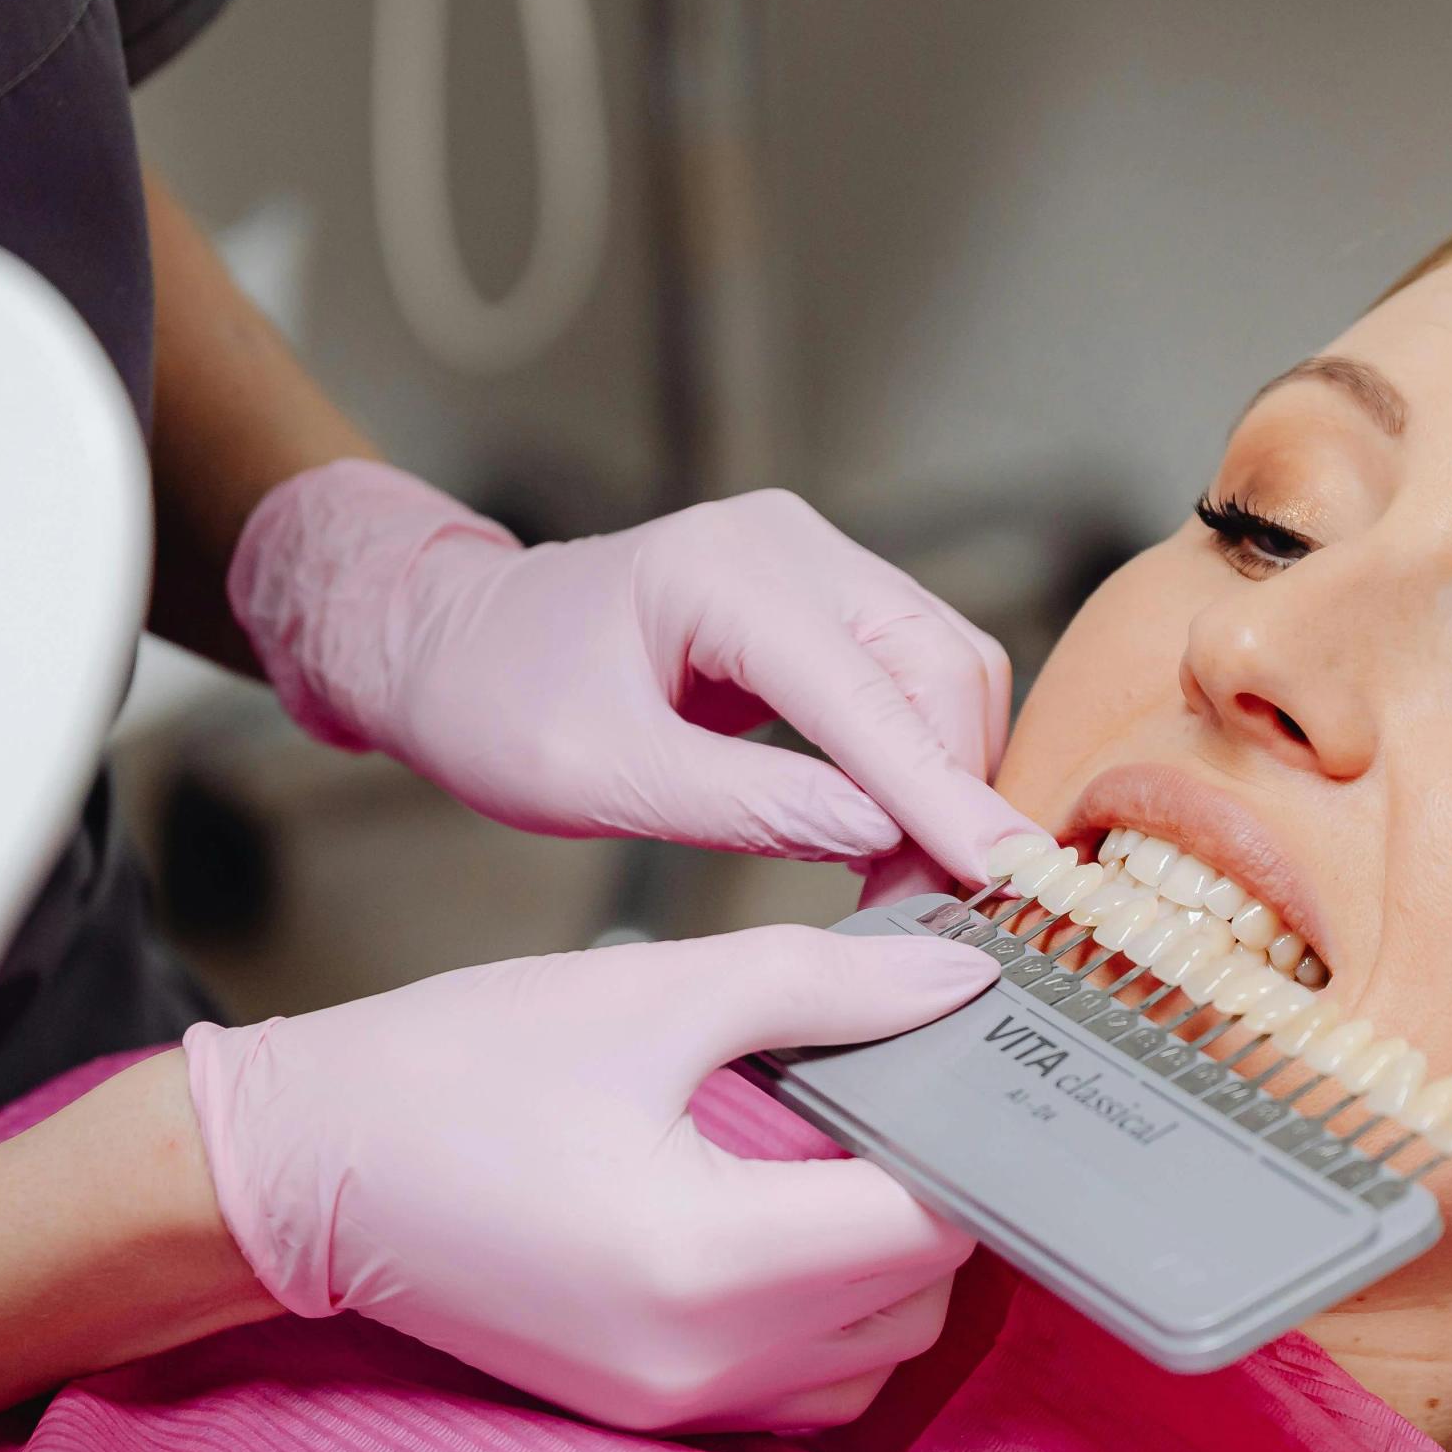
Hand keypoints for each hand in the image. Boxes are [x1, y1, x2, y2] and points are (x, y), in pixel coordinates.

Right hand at [184, 926, 994, 1430]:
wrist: (299, 1171)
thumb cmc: (452, 1072)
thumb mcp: (650, 995)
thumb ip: (826, 986)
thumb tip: (961, 978)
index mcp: (713, 1260)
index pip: (933, 1223)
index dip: (968, 1138)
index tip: (961, 1060)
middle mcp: (707, 1362)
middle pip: (921, 1299)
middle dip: (930, 1194)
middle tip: (887, 1088)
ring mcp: (676, 1405)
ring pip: (873, 1354)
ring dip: (884, 1262)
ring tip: (825, 1154)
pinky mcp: (646, 1413)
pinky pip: (799, 1380)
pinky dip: (822, 1308)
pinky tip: (770, 1213)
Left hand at [229, 464, 1040, 884]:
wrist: (449, 645)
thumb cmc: (496, 702)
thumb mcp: (601, 779)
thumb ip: (745, 808)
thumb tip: (877, 838)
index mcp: (720, 573)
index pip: (869, 695)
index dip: (942, 793)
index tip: (1001, 877)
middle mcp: (786, 543)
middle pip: (941, 667)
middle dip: (952, 791)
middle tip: (926, 908)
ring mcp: (811, 560)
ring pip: (946, 668)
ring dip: (944, 777)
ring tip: (903, 883)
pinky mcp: (820, 597)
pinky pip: (911, 674)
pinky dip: (917, 756)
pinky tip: (887, 833)